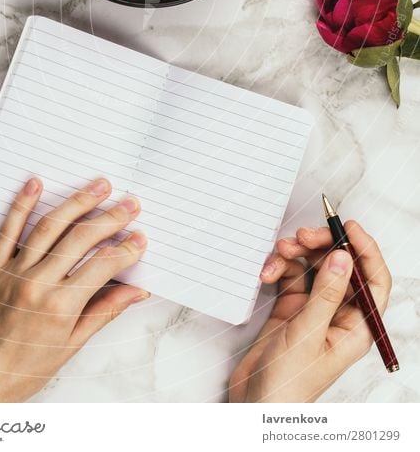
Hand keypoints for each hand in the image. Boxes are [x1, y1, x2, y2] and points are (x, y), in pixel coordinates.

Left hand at [0, 177, 147, 402]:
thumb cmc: (25, 367)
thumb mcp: (72, 345)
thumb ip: (105, 311)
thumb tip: (137, 292)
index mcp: (60, 306)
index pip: (103, 266)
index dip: (126, 250)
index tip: (140, 238)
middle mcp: (37, 283)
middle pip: (81, 238)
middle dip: (111, 218)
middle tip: (130, 204)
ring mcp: (13, 271)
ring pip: (50, 226)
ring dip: (77, 202)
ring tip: (99, 186)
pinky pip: (8, 229)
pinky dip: (21, 204)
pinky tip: (36, 184)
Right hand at [229, 221, 391, 402]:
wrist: (255, 403)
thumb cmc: (288, 384)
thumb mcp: (308, 335)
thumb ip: (326, 294)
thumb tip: (344, 258)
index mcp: (356, 327)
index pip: (374, 280)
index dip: (366, 249)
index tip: (348, 227)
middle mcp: (339, 315)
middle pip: (341, 266)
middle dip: (323, 246)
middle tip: (303, 237)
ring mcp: (314, 310)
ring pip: (314, 266)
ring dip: (296, 254)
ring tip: (279, 253)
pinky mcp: (291, 308)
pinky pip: (291, 275)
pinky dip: (279, 268)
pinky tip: (267, 273)